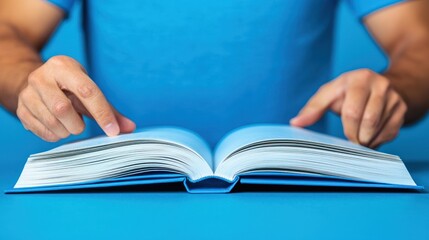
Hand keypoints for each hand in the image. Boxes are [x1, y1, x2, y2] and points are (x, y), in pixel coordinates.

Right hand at [16, 55, 135, 141]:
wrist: (36, 82)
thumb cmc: (70, 87)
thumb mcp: (89, 91)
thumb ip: (110, 110)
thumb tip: (130, 128)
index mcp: (64, 67)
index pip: (87, 91)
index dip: (102, 114)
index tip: (113, 132)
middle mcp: (42, 77)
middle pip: (63, 109)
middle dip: (78, 125)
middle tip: (81, 125)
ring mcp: (28, 93)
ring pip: (51, 122)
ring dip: (67, 131)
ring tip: (70, 125)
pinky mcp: (21, 109)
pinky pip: (42, 131)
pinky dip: (55, 136)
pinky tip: (58, 128)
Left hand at [290, 69, 406, 147]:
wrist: (377, 86)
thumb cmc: (346, 92)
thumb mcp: (328, 94)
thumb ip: (312, 108)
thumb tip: (295, 123)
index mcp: (360, 79)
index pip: (352, 111)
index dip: (347, 129)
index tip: (344, 137)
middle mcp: (381, 85)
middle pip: (368, 121)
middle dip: (357, 136)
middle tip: (351, 141)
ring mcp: (394, 97)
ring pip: (380, 129)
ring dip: (367, 139)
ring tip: (359, 137)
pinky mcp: (402, 110)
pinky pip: (391, 133)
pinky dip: (378, 140)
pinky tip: (370, 135)